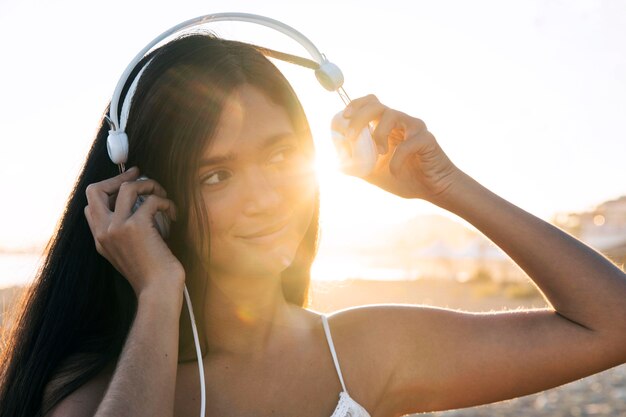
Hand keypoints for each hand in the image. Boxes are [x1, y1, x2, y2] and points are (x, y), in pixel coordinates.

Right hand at [84, 167, 183, 296]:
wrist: (158, 292)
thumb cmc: (152, 274)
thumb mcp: (130, 253)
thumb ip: (125, 233)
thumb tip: (140, 205)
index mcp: (100, 239)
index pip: (90, 205)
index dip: (109, 190)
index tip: (128, 184)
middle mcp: (103, 232)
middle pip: (96, 190)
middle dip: (120, 177)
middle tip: (140, 174)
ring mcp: (117, 228)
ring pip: (126, 187)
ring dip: (148, 184)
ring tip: (162, 194)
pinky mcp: (136, 226)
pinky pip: (152, 200)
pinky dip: (166, 202)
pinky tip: (173, 213)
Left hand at [339, 95, 461, 201]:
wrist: (433, 190)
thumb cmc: (405, 178)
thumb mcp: (373, 173)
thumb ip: (357, 164)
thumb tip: (336, 161)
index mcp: (386, 126)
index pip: (370, 103)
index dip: (355, 105)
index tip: (344, 118)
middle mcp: (400, 122)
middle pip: (376, 104)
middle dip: (359, 117)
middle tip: (352, 136)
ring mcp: (414, 128)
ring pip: (392, 115)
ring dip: (378, 133)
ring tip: (380, 153)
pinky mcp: (426, 139)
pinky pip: (409, 142)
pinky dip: (397, 157)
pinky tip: (395, 170)